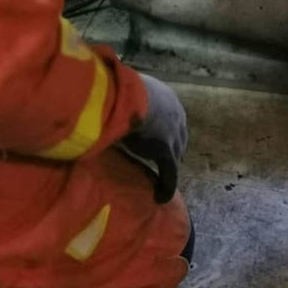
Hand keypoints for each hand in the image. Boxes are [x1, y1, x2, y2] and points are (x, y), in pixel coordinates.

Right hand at [119, 74, 187, 201]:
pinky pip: (169, 174)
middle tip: (165, 161)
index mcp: (167, 98)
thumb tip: (109, 101)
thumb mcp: (125, 92)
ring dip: (169, 167)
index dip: (166, 131)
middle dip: (173, 149)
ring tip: (162, 179)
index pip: (172, 118)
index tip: (159, 139)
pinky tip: (160, 197)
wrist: (126, 96)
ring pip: (175, 157)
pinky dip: (166, 186)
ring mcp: (173, 135)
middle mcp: (176, 115)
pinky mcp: (166, 152)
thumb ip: (124, 100)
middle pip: (179, 137)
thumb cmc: (118, 90)